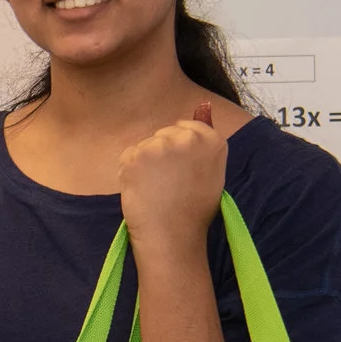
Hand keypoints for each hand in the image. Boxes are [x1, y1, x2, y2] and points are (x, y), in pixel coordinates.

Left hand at [118, 101, 225, 248]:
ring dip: (144, 164)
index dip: (178, 148)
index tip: (178, 169)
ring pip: (145, 146)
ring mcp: (161, 145)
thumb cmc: (192, 211)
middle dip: (160, 154)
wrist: (172, 236)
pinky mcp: (137, 156)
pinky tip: (141, 190)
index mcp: (212, 140)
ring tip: (155, 190)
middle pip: (164, 134)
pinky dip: (129, 171)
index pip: (187, 126)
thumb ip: (203, 141)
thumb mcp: (211, 172)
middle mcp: (188, 138)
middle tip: (167, 185)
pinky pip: (128, 156)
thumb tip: (203, 106)